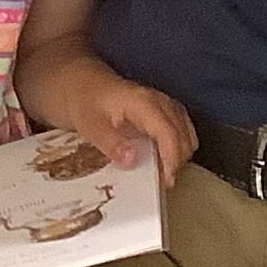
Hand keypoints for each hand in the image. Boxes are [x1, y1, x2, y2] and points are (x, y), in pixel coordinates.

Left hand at [59, 67, 197, 190]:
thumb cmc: (83, 101)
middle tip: (159, 184)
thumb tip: (132, 161)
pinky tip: (162, 162)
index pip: (168, 132)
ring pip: (187, 134)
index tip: (166, 181)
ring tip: (161, 176)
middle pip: (183, 135)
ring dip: (179, 156)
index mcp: (143, 102)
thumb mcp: (89, 124)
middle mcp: (160, 101)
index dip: (171, 159)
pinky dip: (177, 148)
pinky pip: (181, 131)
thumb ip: (110, 143)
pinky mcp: (164, 111)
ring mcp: (164, 105)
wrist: (79, 82)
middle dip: (177, 161)